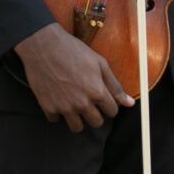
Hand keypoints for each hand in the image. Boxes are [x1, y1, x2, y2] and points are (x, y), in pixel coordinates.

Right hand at [13, 24, 130, 131]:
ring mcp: (64, 107)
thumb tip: (130, 103)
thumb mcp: (99, 63)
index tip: (102, 99)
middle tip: (88, 101)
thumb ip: (115, 86)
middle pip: (96, 123)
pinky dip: (57, 113)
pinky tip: (58, 99)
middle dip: (95, 114)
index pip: (112, 112)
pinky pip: (56, 120)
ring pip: (77, 127)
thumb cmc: (72, 50)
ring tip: (74, 104)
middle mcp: (82, 103)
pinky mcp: (48, 107)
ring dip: (78, 118)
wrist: (43, 45)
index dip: (109, 105)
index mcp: (97, 92)